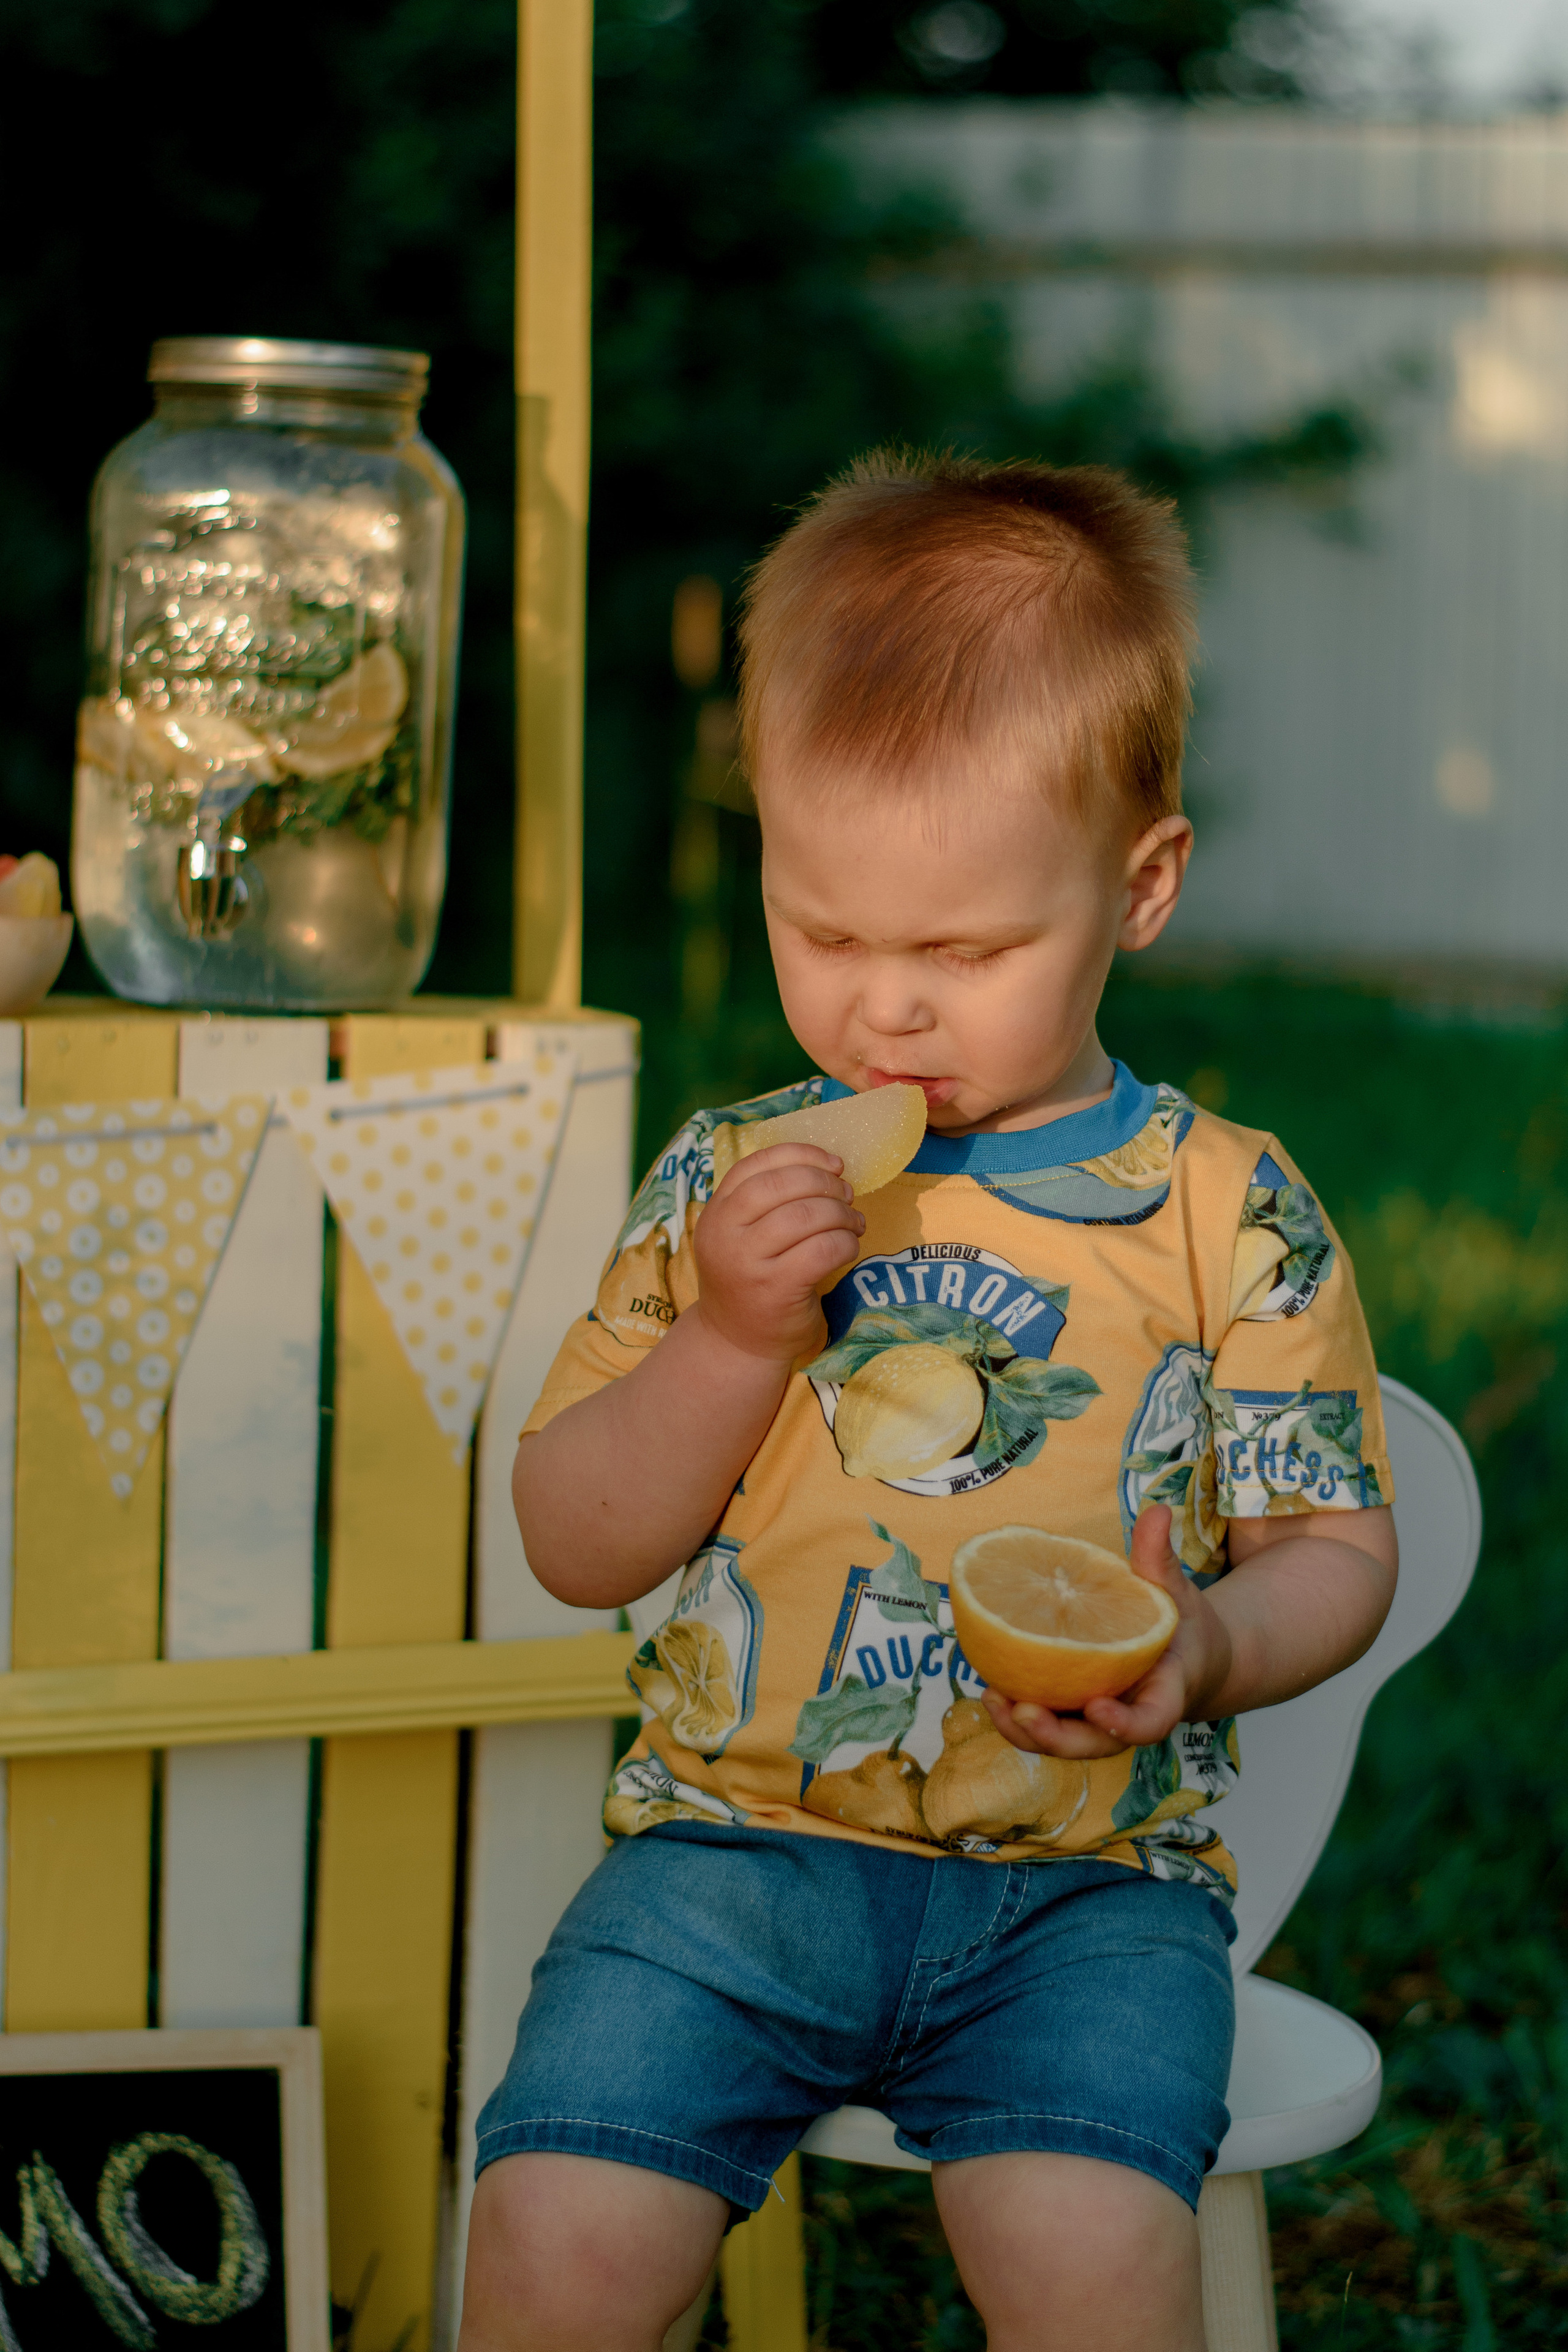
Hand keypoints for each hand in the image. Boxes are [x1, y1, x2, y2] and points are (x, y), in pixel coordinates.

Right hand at [694, 1143, 864, 1364]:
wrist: (736, 1342)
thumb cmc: (750, 1281)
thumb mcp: (742, 1235)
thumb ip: (766, 1203)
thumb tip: (828, 1169)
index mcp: (717, 1212)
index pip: (756, 1165)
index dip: (801, 1155)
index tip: (833, 1163)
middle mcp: (725, 1234)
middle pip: (783, 1186)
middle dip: (825, 1183)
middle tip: (847, 1195)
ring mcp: (747, 1263)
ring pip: (805, 1216)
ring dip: (841, 1213)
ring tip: (854, 1223)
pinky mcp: (775, 1290)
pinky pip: (821, 1250)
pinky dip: (845, 1243)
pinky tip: (849, 1247)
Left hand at [982, 1505, 1232, 1759]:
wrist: (1189, 1662)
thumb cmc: (1182, 1629)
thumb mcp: (1176, 1592)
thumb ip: (1161, 1558)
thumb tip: (1158, 1508)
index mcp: (1165, 1693)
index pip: (1152, 1722)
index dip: (1125, 1723)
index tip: (1096, 1705)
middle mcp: (1129, 1715)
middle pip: (1096, 1745)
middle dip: (1057, 1737)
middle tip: (1022, 1710)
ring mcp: (1101, 1721)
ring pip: (1064, 1742)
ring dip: (1026, 1732)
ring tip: (992, 1698)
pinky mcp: (1078, 1714)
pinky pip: (1050, 1723)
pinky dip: (1019, 1714)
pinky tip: (990, 1688)